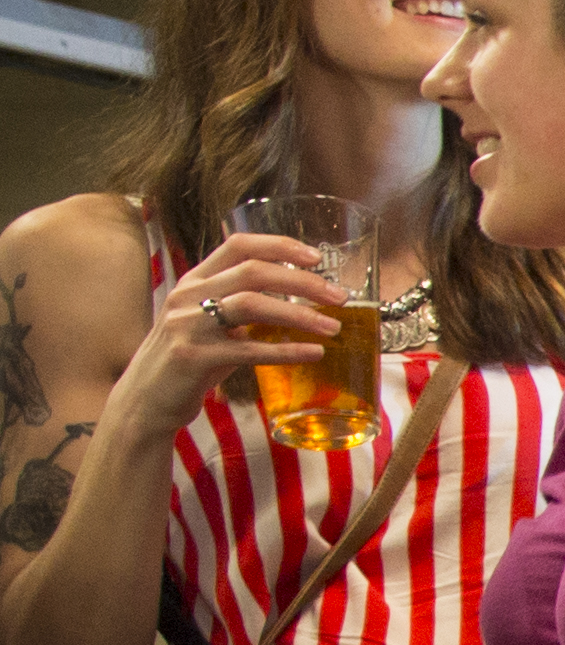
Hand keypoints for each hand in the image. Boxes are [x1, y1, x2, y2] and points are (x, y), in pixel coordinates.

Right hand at [132, 235, 352, 415]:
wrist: (145, 399)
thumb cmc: (188, 360)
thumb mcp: (209, 322)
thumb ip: (241, 306)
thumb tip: (297, 298)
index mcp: (195, 280)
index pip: (238, 245)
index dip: (279, 245)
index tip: (315, 256)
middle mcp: (188, 296)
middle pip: (254, 272)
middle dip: (302, 281)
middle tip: (338, 296)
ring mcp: (188, 325)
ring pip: (252, 305)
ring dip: (299, 314)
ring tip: (333, 327)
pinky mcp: (193, 357)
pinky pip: (249, 350)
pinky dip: (286, 350)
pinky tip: (313, 353)